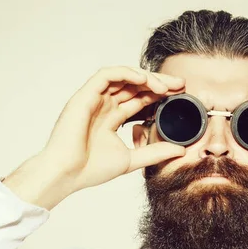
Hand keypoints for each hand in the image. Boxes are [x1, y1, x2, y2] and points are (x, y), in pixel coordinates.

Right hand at [4, 66, 185, 208]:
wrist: (67, 174)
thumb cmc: (90, 169)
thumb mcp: (132, 159)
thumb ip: (155, 152)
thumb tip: (181, 150)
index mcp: (112, 118)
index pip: (139, 99)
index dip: (159, 95)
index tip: (179, 95)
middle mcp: (103, 106)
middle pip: (134, 86)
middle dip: (158, 83)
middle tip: (179, 85)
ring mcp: (94, 99)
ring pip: (122, 77)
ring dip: (144, 77)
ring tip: (163, 86)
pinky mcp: (84, 96)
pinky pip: (106, 76)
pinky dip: (125, 73)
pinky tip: (143, 79)